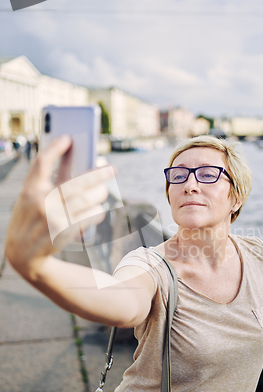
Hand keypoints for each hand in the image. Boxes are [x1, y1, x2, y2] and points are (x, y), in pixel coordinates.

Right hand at [5, 135, 114, 281]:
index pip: (41, 162)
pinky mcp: (62, 233)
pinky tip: (99, 210)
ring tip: (104, 191)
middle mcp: (40, 202)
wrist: (22, 254)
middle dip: (98, 174)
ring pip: (86, 201)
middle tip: (111, 169)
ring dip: (100, 194)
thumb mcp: (32, 200)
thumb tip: (77, 162)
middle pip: (75, 182)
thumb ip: (50, 183)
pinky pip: (88, 218)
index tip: (68, 137)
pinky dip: (97, 213)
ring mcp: (51, 219)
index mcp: (29, 189)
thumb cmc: (32, 219)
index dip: (54, 147)